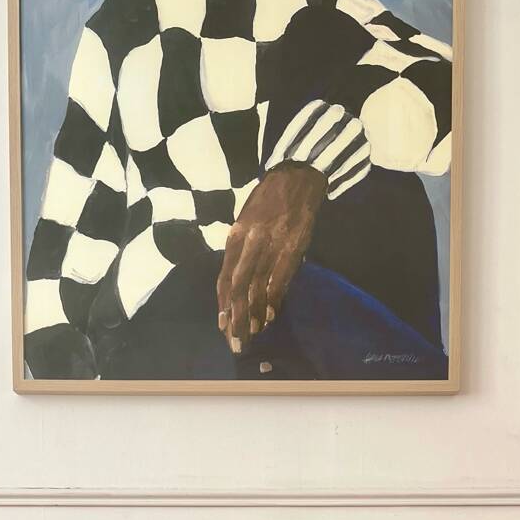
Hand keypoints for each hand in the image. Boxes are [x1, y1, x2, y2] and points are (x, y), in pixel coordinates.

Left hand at [217, 163, 326, 352]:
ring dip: (255, 316)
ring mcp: (273, 247)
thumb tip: (237, 287)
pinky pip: (280, 282)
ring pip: (259, 289)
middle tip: (236, 342)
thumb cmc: (267, 201)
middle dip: (236, 319)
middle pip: (239, 289)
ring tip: (252, 335)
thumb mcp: (244, 222)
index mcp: (236, 236)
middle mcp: (251, 243)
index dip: (222, 306)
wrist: (297, 177)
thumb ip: (240, 252)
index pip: (224, 278)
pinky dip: (274, 302)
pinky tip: (269, 317)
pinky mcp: (293, 249)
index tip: (222, 327)